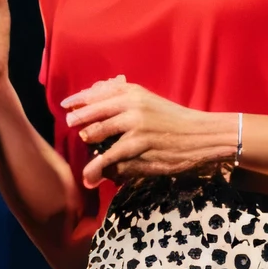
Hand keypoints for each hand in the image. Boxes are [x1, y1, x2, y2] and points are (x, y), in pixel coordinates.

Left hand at [58, 77, 236, 186]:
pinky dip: (100, 167)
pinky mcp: (139, 147)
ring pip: (98, 136)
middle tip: (72, 130)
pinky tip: (93, 175)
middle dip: (78, 123)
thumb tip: (95, 96)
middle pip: (93, 114)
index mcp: (133, 92)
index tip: (65, 106)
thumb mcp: (149, 101)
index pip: (97, 94)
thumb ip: (124, 99)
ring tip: (85, 161)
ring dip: (87, 148)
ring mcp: (134, 127)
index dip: (78, 101)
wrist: (201, 135)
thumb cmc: (174, 119)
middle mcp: (131, 106)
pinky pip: (112, 158)